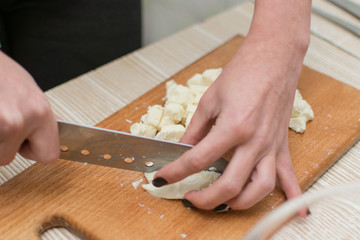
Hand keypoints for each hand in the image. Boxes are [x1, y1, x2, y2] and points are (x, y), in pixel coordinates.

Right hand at [0, 51, 58, 164]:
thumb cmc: (1, 71)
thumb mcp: (30, 90)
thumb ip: (41, 116)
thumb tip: (59, 127)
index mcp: (40, 112)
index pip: (48, 155)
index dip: (33, 151)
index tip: (25, 144)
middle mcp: (20, 121)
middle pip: (8, 157)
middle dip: (3, 144)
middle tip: (2, 119)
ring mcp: (1, 124)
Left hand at [154, 22, 309, 216]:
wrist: (273, 57)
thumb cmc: (244, 72)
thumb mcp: (210, 99)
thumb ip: (196, 128)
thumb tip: (184, 147)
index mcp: (232, 126)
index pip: (197, 159)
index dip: (175, 172)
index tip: (161, 178)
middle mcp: (254, 141)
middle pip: (229, 184)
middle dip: (205, 199)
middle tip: (190, 199)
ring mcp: (270, 145)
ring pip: (259, 188)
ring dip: (240, 203)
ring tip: (223, 204)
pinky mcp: (281, 145)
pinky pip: (289, 175)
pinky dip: (293, 197)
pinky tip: (297, 213)